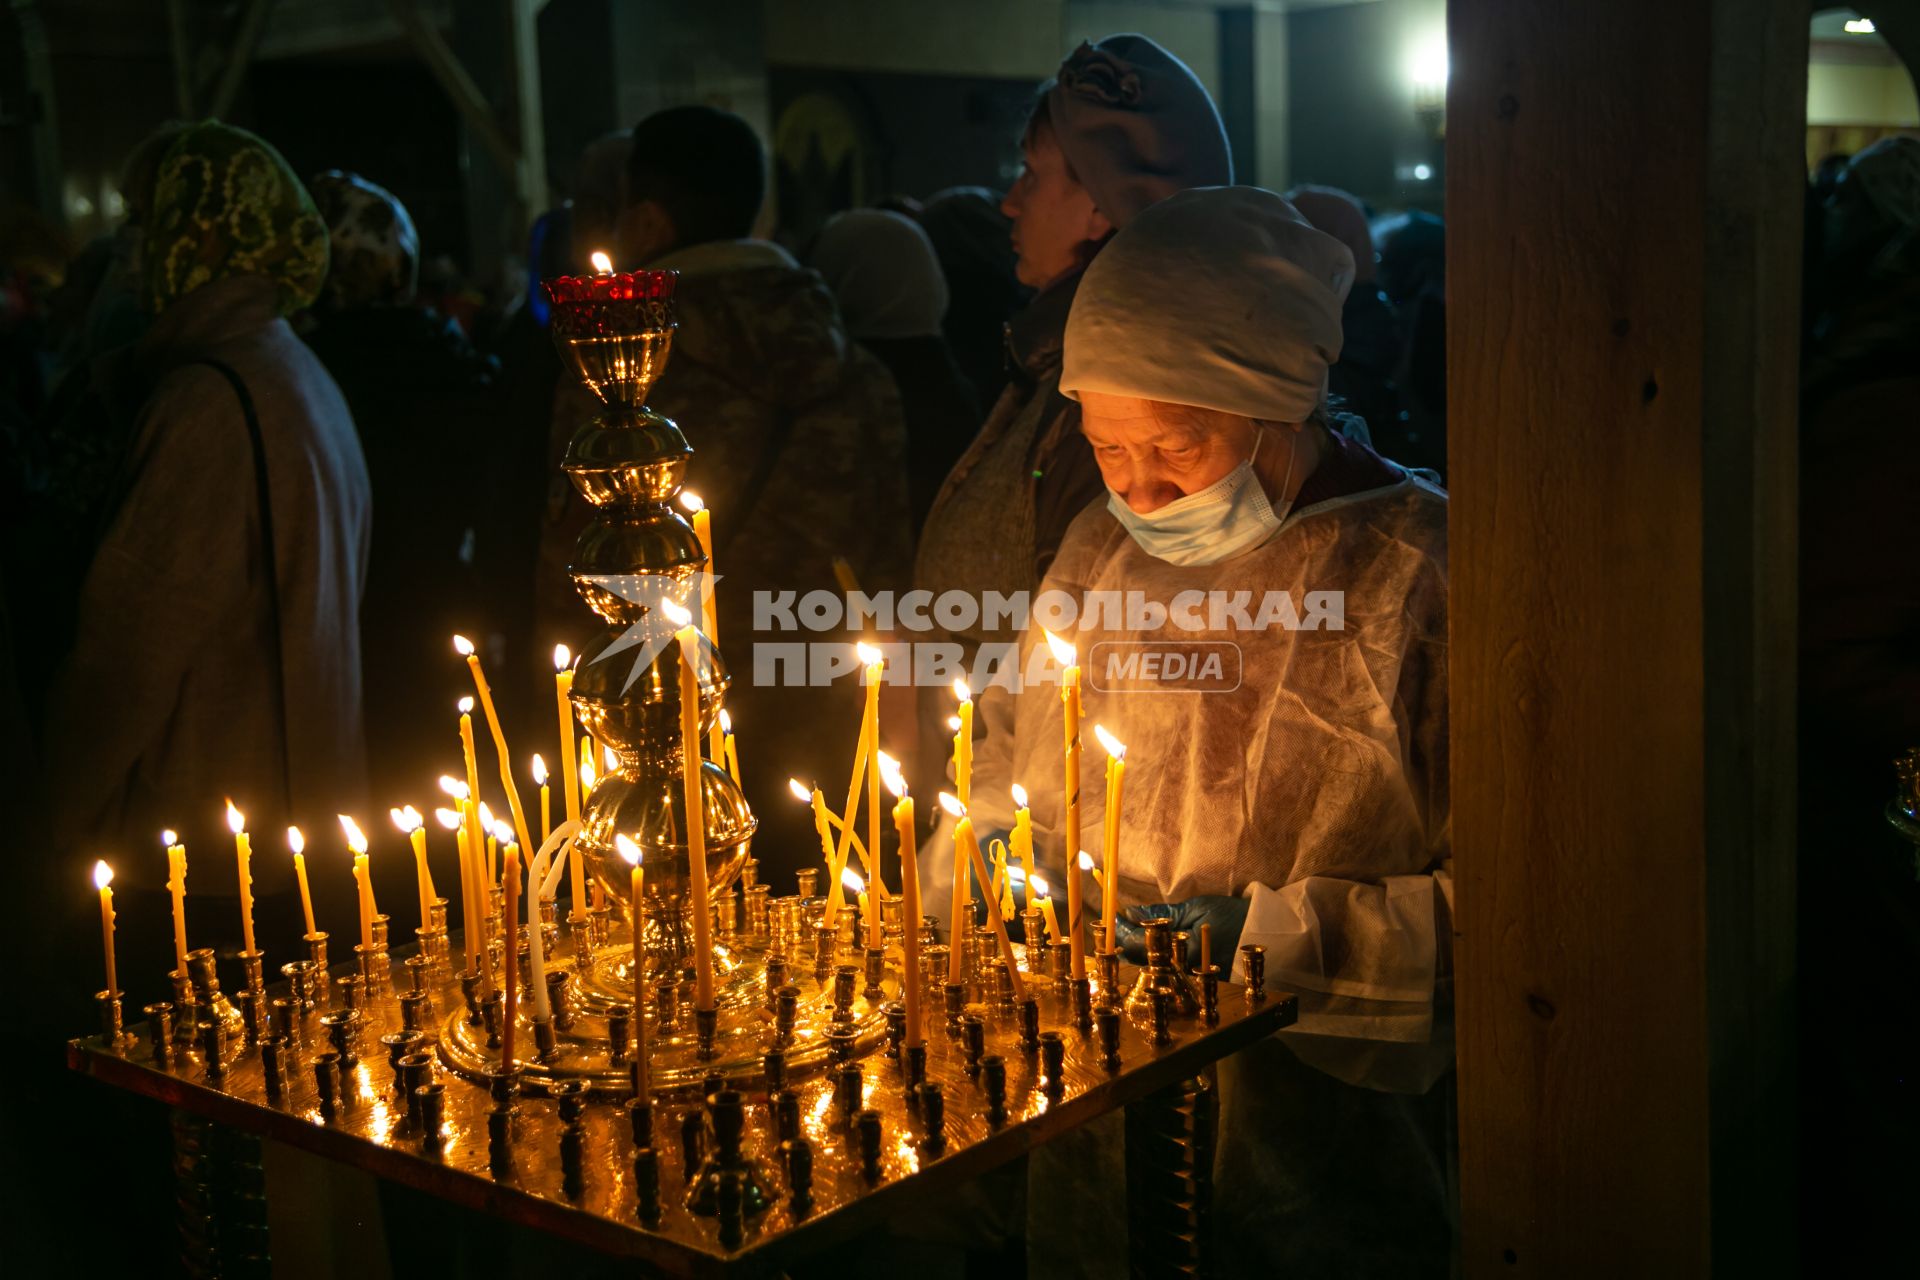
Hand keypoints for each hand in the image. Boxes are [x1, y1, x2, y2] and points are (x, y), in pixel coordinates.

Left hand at [1111, 896, 1250, 968]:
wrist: (1263, 931)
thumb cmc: (1230, 915)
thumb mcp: (1193, 909)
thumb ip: (1161, 914)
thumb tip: (1132, 913)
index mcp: (1181, 952)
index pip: (1139, 945)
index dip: (1120, 932)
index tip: (1110, 918)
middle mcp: (1183, 970)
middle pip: (1140, 961)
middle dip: (1124, 944)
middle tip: (1115, 925)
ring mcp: (1189, 978)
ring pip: (1152, 968)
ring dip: (1137, 952)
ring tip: (1129, 932)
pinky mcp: (1194, 980)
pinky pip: (1167, 971)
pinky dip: (1154, 958)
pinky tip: (1150, 945)